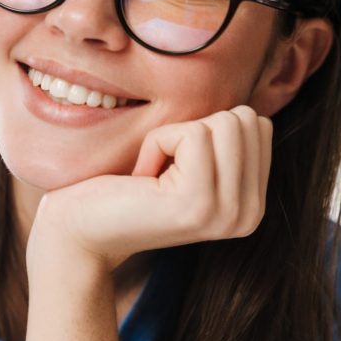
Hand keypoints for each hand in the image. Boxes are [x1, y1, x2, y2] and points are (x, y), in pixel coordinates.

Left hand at [27, 105, 272, 274]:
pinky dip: (157, 143)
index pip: (258, 126)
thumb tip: (252, 109)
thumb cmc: (128, 189)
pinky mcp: (197, 201)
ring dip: (174, 136)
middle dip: (193, 129)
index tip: (176, 165)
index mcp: (252, 205)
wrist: (81, 231)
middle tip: (161, 168)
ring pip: (224, 122)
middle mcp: (249, 215)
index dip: (207, 129)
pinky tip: (141, 178)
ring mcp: (227, 212)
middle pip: (245, 120)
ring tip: (152, 174)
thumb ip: (227, 145)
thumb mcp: (191, 167)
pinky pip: (191, 133)